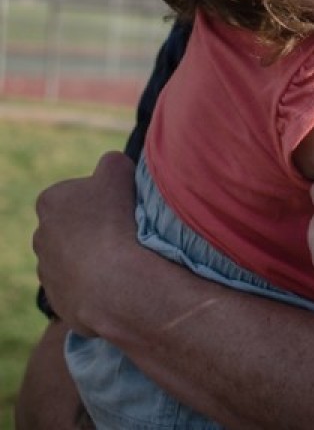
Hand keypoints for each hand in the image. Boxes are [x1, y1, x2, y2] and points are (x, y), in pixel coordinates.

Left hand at [32, 151, 140, 336]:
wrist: (115, 283)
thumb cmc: (116, 221)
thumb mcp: (120, 171)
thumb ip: (111, 163)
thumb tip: (111, 167)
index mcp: (51, 201)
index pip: (77, 192)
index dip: (103, 197)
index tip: (122, 206)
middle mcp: (40, 235)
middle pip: (75, 225)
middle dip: (96, 228)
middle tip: (126, 231)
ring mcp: (47, 270)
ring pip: (77, 256)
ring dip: (97, 256)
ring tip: (124, 257)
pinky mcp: (59, 299)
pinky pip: (82, 285)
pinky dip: (98, 282)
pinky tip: (118, 279)